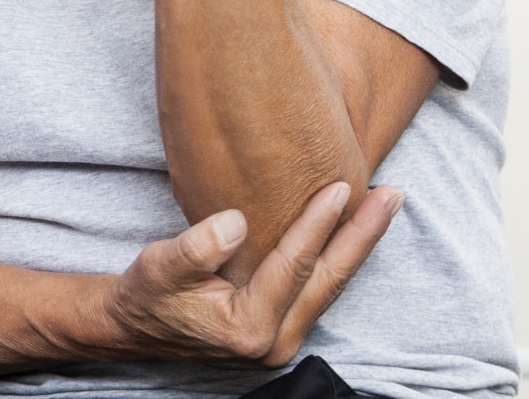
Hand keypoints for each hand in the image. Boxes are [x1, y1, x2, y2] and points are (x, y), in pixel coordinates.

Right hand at [98, 181, 403, 365]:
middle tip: (392, 195)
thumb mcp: (159, 267)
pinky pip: (319, 288)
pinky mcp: (282, 327)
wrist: (137, 327)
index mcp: (249, 327)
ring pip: (331, 285)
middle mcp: (275, 341)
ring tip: (382, 205)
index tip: (340, 187)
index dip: (318, 225)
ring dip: (358, 244)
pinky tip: (350, 230)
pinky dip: (338, 255)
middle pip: (330, 280)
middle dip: (363, 235)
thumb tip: (237, 221)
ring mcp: (282, 338)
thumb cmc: (147, 295)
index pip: (293, 267)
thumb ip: (196, 247)